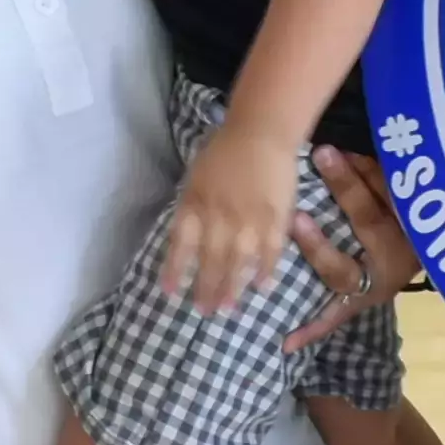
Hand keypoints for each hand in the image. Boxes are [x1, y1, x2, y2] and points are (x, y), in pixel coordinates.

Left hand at [164, 121, 299, 313]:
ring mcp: (248, 220)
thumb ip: (192, 209)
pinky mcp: (274, 218)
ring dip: (232, 288)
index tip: (170, 294)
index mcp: (194, 205)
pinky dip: (266, 270)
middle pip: (210, 261)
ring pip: (238, 262)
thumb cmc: (223, 152)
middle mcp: (218, 217)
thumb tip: (188, 240)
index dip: (174, 271)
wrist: (260, 132)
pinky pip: (270, 251)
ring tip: (227, 308)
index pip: (180, 245)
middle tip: (204, 312)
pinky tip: (262, 287)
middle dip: (205, 289)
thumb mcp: (196, 179)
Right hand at [287, 150, 413, 357]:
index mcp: (374, 283)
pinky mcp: (425, 204)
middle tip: (321, 156)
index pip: (344, 269)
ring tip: (335, 146)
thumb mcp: (353, 305)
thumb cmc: (372, 282)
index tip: (295, 221)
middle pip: (370, 218)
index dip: (320, 249)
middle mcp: (395, 254)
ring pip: (389, 191)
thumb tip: (286, 347)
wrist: (437, 265)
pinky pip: (402, 178)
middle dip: (345, 187)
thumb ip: (323, 323)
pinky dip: (378, 162)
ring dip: (362, 167)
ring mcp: (414, 226)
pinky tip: (356, 146)